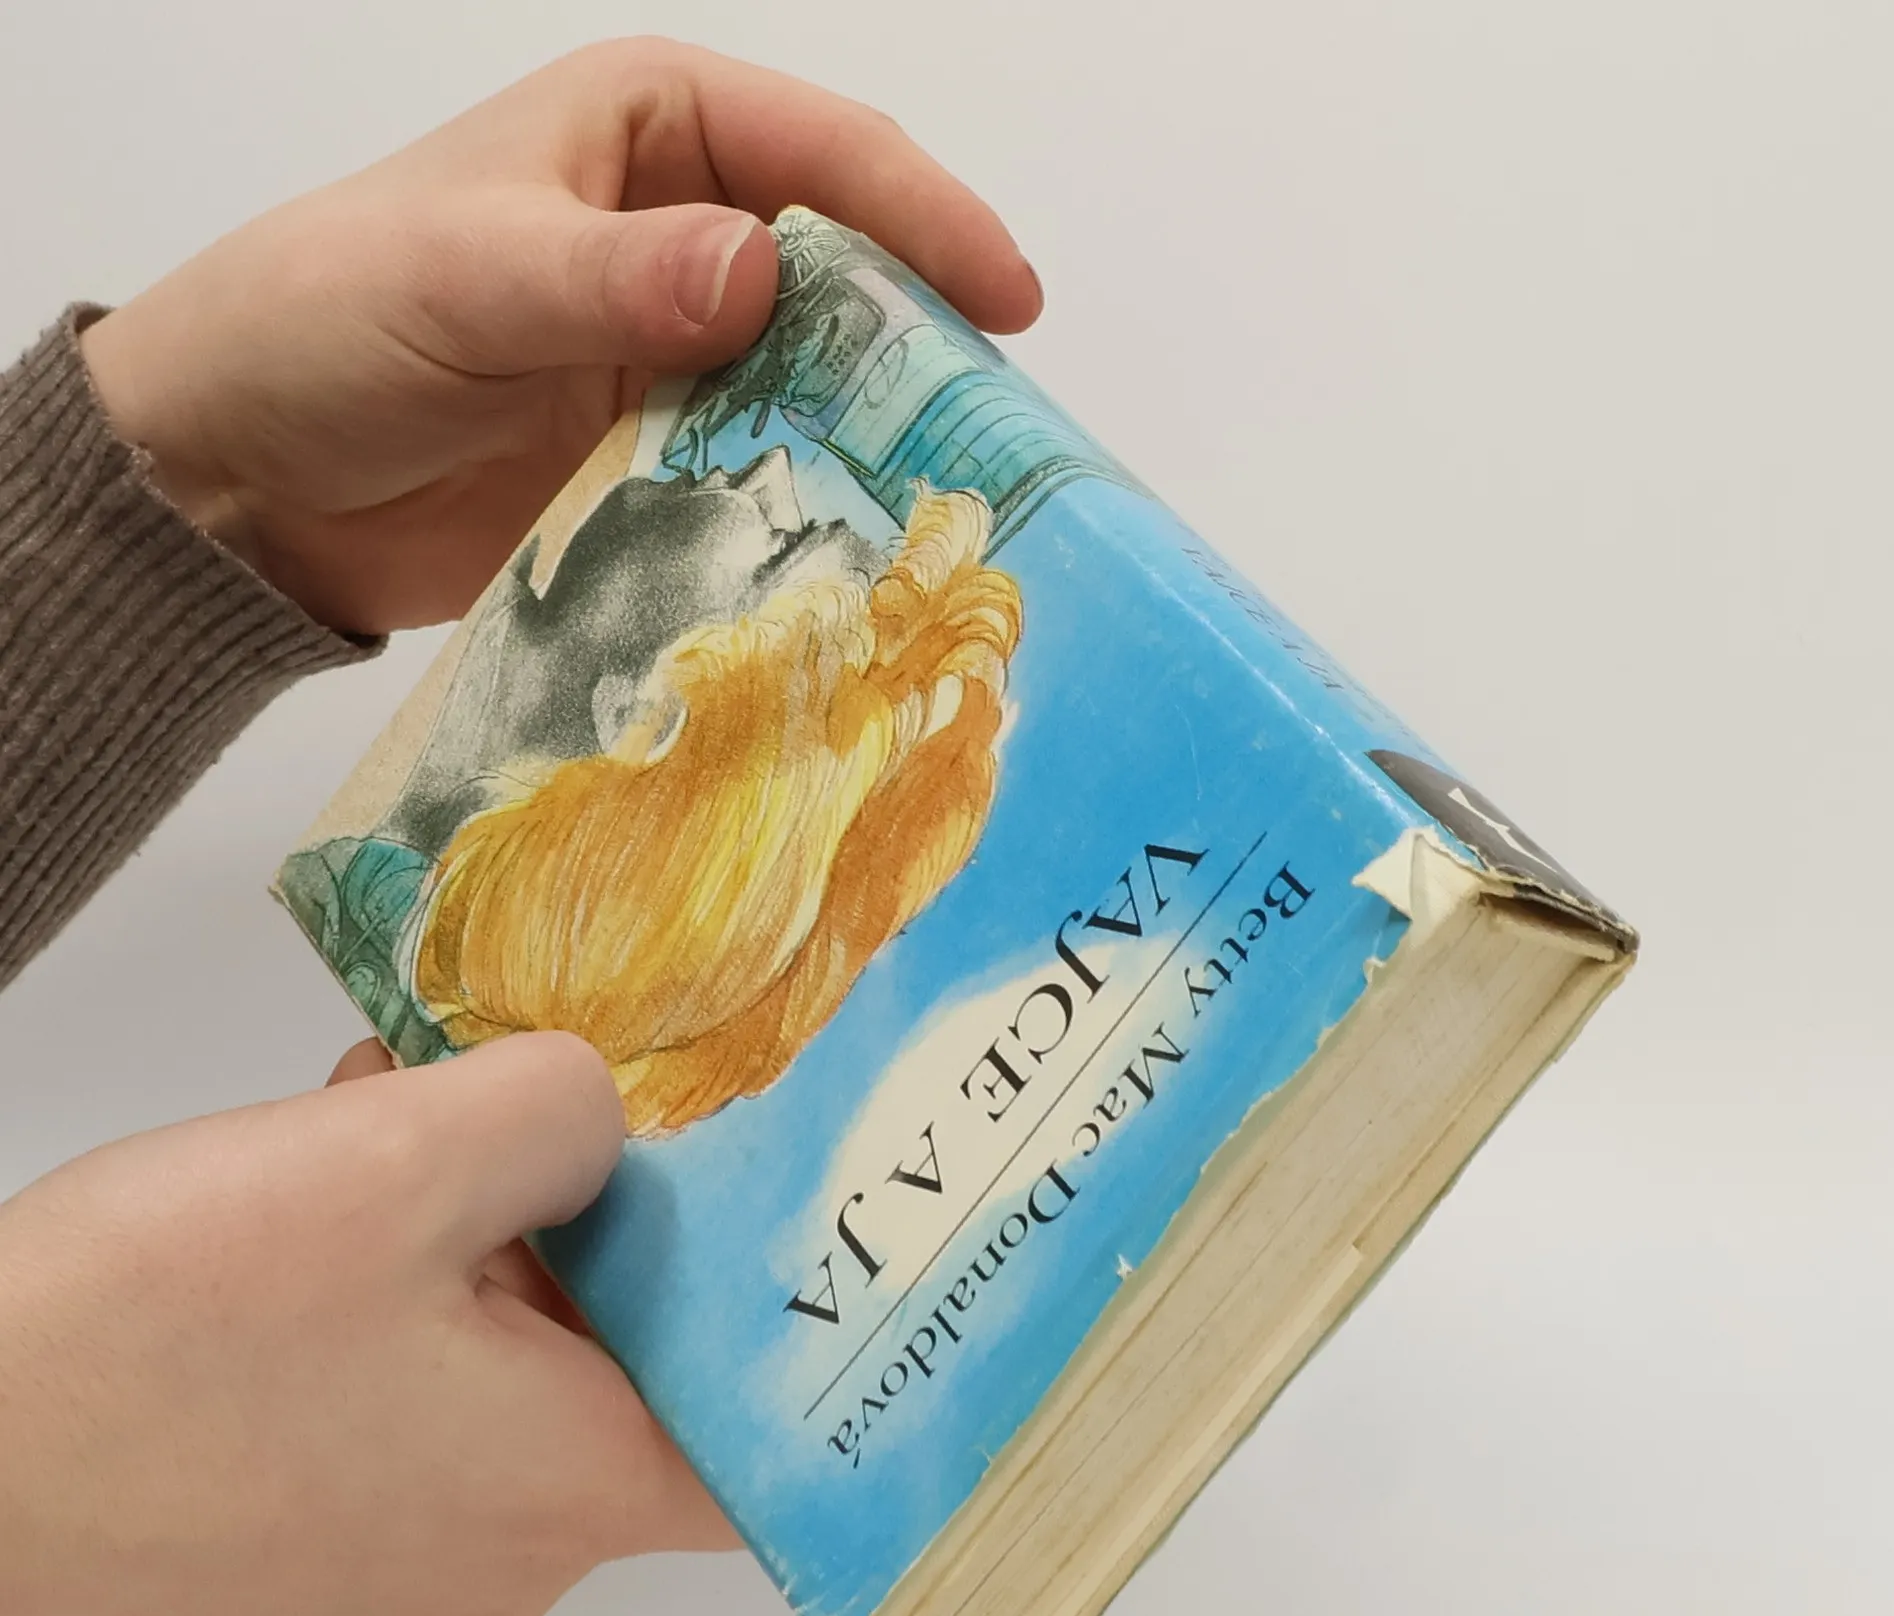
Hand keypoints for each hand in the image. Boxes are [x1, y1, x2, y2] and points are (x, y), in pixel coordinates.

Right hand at [0, 1031, 732, 1615]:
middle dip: (604, 1210)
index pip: (774, 1439)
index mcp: (574, 1484)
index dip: (802, 1321)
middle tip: (565, 1096)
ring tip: (419, 1100)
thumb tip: (603, 1115)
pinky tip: (342, 1164)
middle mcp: (511, 1539)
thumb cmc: (163, 1333)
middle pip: (636, 1362)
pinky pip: (421, 1376)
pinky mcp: (311, 1512)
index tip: (801, 1205)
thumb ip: (557, 1112)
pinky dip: (409, 1269)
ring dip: (488, 1217)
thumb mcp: (398, 1163)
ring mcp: (403, 1537)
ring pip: (517, 1353)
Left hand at [77, 38, 1042, 633]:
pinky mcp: (659, 458)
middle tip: (999, 429)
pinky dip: (808, 511)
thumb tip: (761, 272)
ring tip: (952, 507)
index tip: (1006, 301)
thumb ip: (611, 277)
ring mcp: (676, 357)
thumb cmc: (325, 326)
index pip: (822, 155)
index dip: (926, 219)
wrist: (241, 479)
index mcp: (648, 134)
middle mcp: (681, 236)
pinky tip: (855, 558)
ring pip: (816, 386)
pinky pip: (762, 476)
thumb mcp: (465, 279)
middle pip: (846, 275)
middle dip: (923, 341)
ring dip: (875, 440)